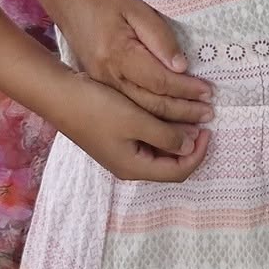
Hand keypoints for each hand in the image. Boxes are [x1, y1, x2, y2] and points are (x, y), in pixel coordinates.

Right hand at [57, 0, 214, 126]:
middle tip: (209, 113)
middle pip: (152, 106)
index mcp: (118, 56)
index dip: (186, 89)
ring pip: (140, 115)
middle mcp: (109, 78)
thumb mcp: (136, 9)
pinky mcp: (102, 90)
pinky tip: (170, 125)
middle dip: (183, 113)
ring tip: (196, 126)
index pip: (160, 82)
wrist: (71, 2)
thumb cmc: (106, 2)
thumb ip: (159, 37)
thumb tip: (180, 66)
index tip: (208, 91)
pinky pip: (130, 113)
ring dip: (170, 124)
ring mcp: (104, 87)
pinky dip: (152, 124)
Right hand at [57, 75, 211, 182]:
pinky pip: (148, 140)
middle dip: (189, 145)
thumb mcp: (136, 121)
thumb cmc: (98, 109)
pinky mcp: (117, 139)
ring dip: (176, 136)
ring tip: (189, 115)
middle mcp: (130, 166)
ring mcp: (122, 153)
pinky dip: (162, 130)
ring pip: (159, 151)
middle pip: (170, 165)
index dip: (197, 154)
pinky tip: (167, 113)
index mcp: (135, 168)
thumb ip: (165, 136)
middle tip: (202, 120)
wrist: (61, 96)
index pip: (178, 172)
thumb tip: (189, 146)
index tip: (207, 129)